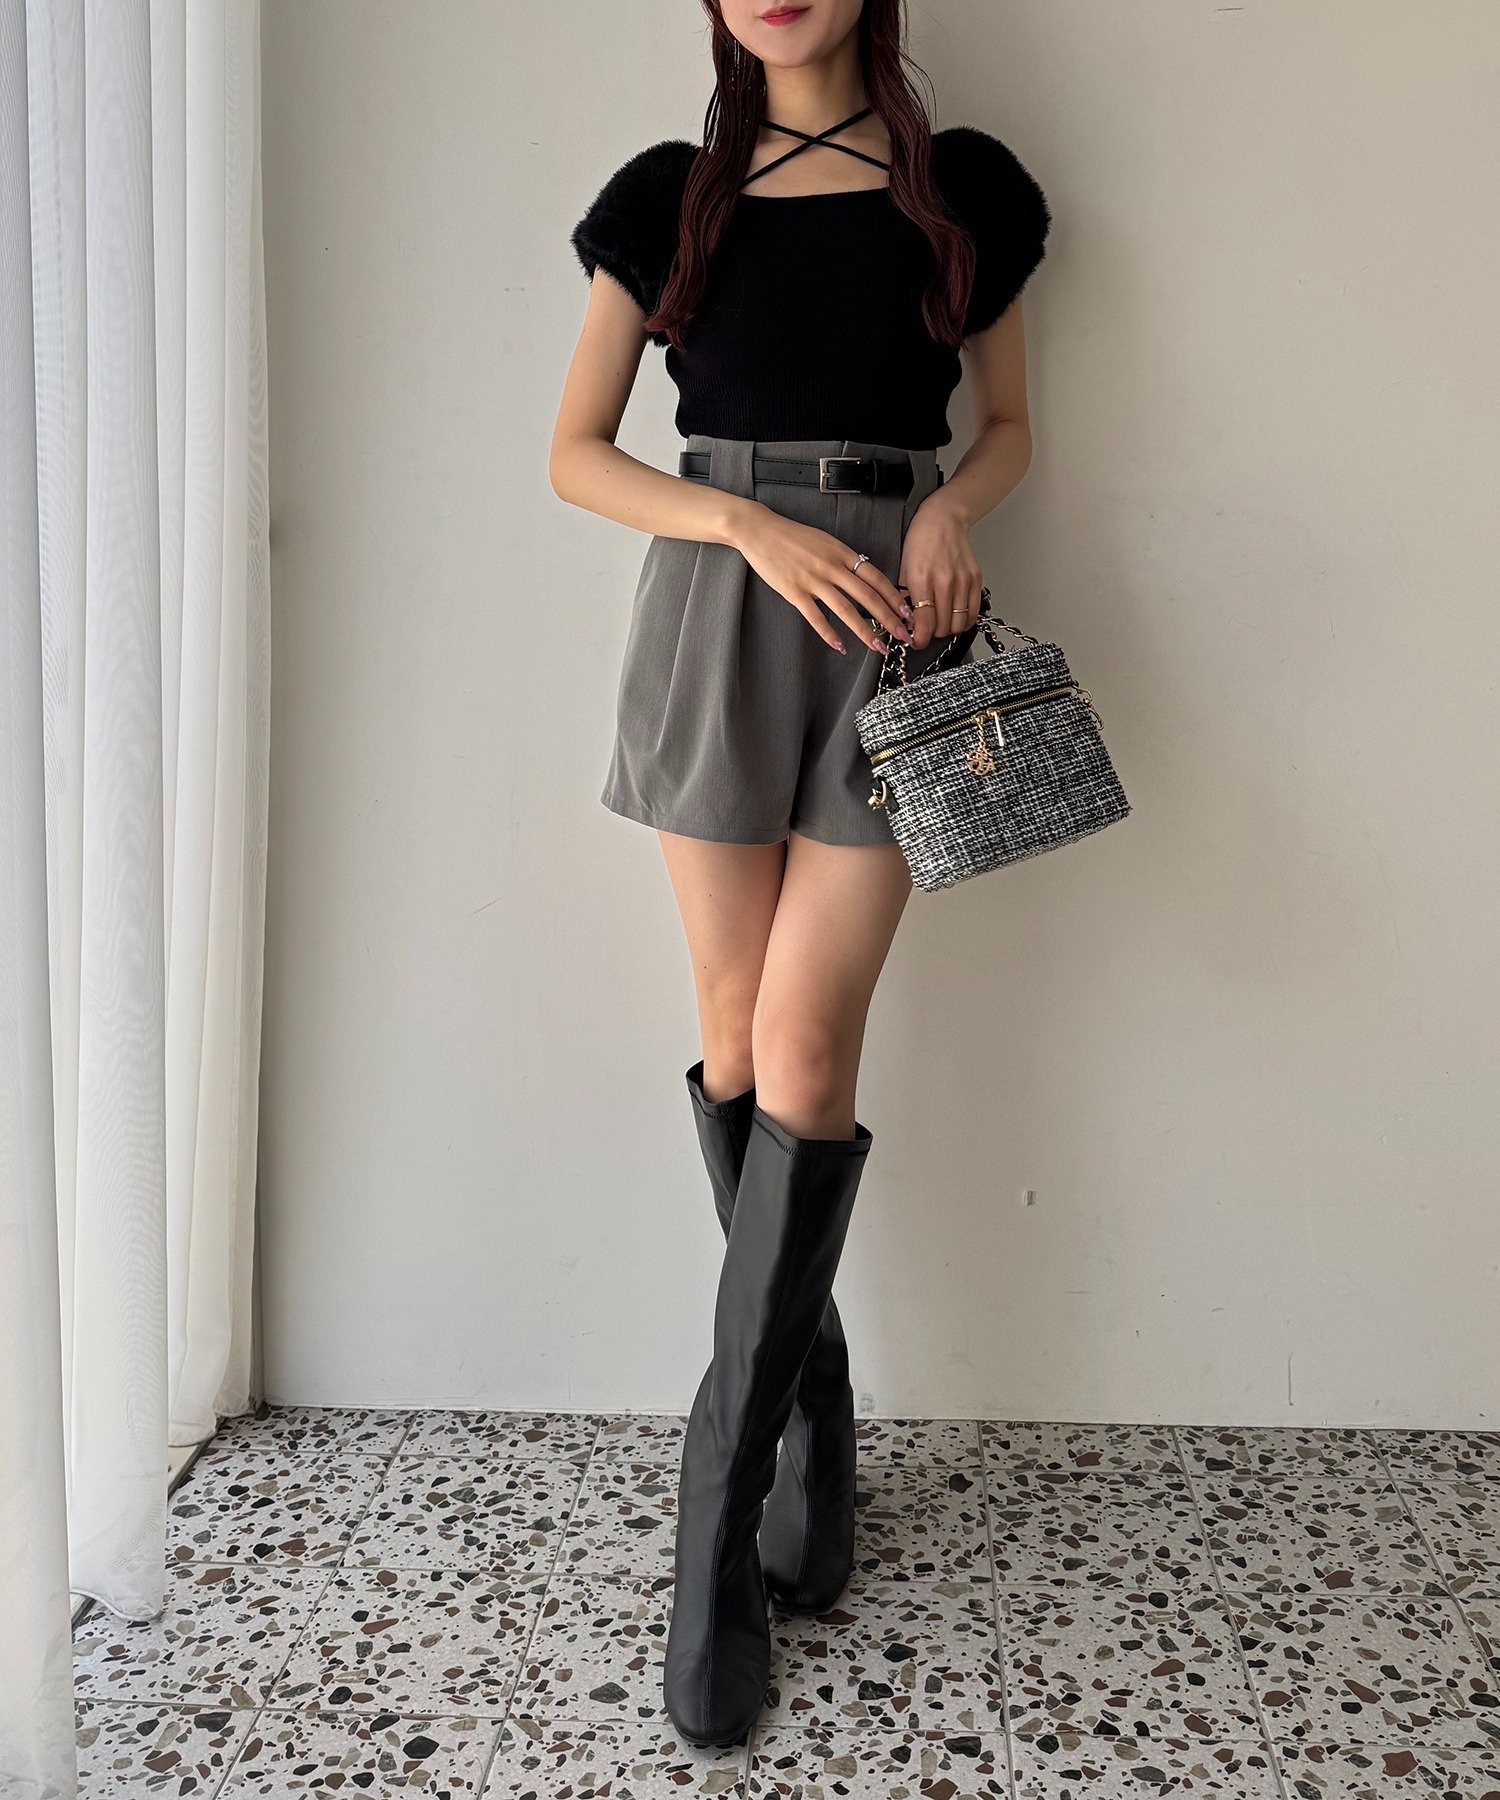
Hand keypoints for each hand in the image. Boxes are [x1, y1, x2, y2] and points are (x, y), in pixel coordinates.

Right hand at [732, 504, 913, 654]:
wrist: (760, 530)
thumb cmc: (792, 536)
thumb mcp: (825, 541)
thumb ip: (843, 558)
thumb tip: (863, 575)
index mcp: (842, 553)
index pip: (875, 577)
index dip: (893, 597)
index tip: (907, 613)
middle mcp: (831, 566)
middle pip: (866, 596)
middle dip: (888, 618)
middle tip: (902, 636)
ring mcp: (812, 579)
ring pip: (845, 609)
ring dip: (864, 631)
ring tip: (877, 646)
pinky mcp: (794, 591)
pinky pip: (815, 617)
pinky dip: (829, 634)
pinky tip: (840, 646)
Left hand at [897, 490, 983, 649]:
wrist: (943, 520)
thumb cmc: (920, 542)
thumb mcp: (902, 570)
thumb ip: (905, 599)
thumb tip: (906, 624)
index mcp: (922, 580)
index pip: (924, 624)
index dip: (919, 639)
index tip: (915, 641)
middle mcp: (944, 582)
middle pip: (942, 628)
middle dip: (931, 634)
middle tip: (925, 629)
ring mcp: (963, 582)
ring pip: (958, 624)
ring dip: (947, 629)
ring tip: (939, 622)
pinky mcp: (975, 580)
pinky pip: (972, 613)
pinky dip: (963, 620)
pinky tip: (954, 616)